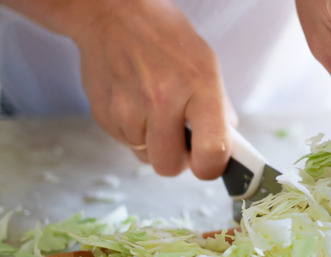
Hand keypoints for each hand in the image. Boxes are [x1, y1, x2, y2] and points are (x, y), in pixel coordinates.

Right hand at [0, 0, 234, 178]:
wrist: (111, 12)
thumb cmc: (163, 36)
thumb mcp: (205, 63)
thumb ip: (218, 108)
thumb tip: (227, 147)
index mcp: (198, 85)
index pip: (211, 153)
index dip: (211, 166)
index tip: (209, 161)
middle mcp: (162, 99)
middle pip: (169, 167)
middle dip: (176, 160)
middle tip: (179, 140)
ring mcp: (128, 108)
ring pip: (145, 157)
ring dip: (152, 143)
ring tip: (153, 111)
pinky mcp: (103, 114)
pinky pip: (124, 143)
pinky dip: (132, 131)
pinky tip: (134, 103)